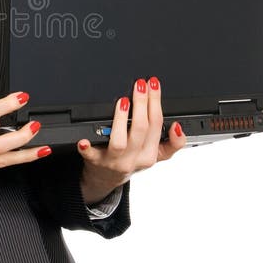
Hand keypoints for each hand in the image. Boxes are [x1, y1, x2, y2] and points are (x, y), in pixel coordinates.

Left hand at [77, 76, 186, 203]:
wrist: (107, 178)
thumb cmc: (131, 160)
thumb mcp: (157, 154)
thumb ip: (173, 143)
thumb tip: (178, 127)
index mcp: (150, 154)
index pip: (157, 125)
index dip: (156, 102)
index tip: (153, 84)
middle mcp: (134, 158)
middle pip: (141, 129)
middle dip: (142, 103)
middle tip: (140, 85)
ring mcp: (114, 160)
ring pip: (120, 141)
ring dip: (121, 120)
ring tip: (123, 102)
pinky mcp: (96, 162)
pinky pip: (91, 155)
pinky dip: (87, 148)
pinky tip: (84, 140)